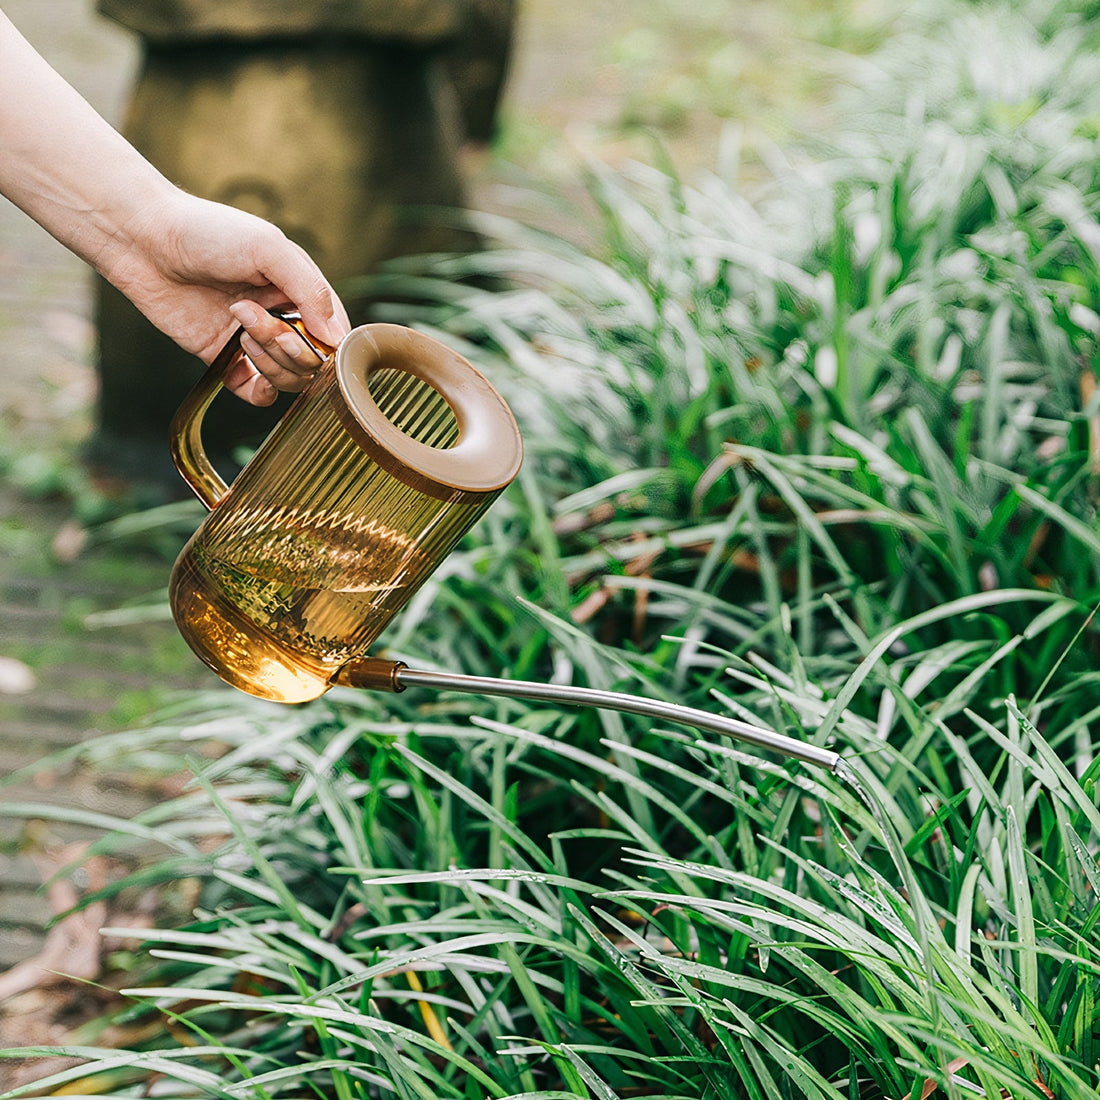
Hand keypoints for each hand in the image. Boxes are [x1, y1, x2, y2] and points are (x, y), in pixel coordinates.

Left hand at [98, 188, 350, 405]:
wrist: (146, 239)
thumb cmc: (209, 232)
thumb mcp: (269, 248)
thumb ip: (310, 290)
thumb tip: (336, 339)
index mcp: (301, 291)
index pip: (335, 335)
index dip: (325, 345)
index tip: (300, 330)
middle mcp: (283, 317)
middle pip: (311, 361)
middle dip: (288, 348)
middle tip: (251, 318)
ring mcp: (254, 340)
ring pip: (287, 378)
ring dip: (270, 363)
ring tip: (238, 326)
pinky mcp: (225, 357)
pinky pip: (255, 392)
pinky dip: (259, 392)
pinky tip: (248, 372)